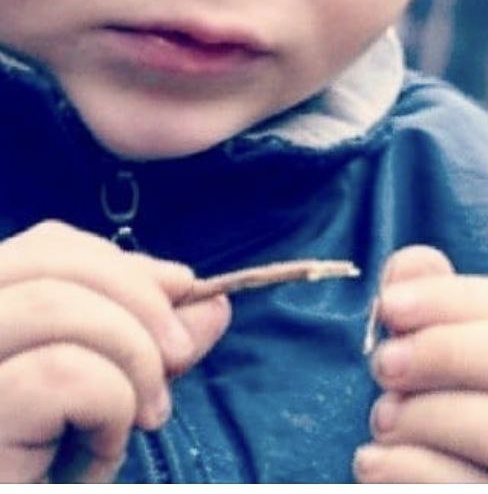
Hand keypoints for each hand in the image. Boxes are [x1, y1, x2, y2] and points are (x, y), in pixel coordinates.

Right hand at [0, 221, 230, 481]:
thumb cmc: (55, 475)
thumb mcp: (110, 403)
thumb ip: (153, 349)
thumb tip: (214, 303)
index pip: (42, 247)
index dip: (122, 263)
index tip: (183, 291)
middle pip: (46, 260)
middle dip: (139, 298)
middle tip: (177, 360)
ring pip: (54, 305)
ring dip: (131, 356)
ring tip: (143, 417)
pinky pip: (57, 375)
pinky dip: (106, 405)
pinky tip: (99, 455)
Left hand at [353, 245, 487, 482]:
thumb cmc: (475, 443)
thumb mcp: (465, 378)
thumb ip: (441, 315)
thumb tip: (409, 266)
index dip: (460, 303)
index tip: (389, 303)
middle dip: (459, 352)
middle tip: (384, 360)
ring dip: (441, 415)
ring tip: (380, 417)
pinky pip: (484, 492)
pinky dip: (419, 472)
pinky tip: (373, 460)